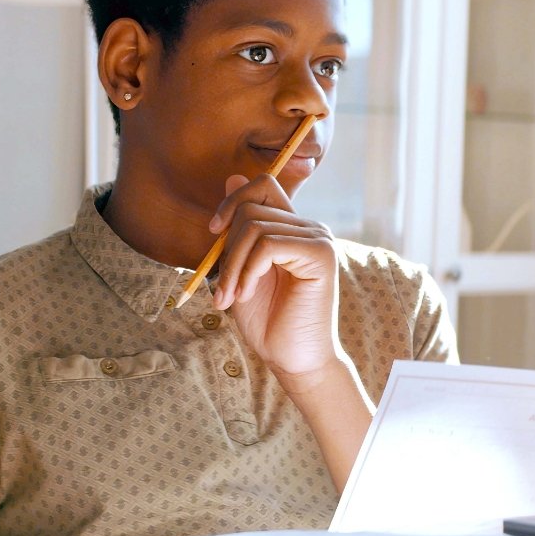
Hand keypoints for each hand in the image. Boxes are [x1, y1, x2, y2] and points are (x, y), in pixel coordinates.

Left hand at [207, 174, 340, 377]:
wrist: (293, 358)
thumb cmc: (268, 320)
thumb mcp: (240, 269)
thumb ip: (237, 230)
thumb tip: (232, 176)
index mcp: (292, 227)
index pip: (263, 185)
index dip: (233, 199)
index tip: (214, 231)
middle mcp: (309, 227)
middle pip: (252, 206)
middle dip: (226, 247)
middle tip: (220, 288)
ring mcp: (318, 239)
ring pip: (256, 226)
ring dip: (232, 265)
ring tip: (230, 297)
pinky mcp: (321, 255)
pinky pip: (269, 245)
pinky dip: (248, 270)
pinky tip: (246, 293)